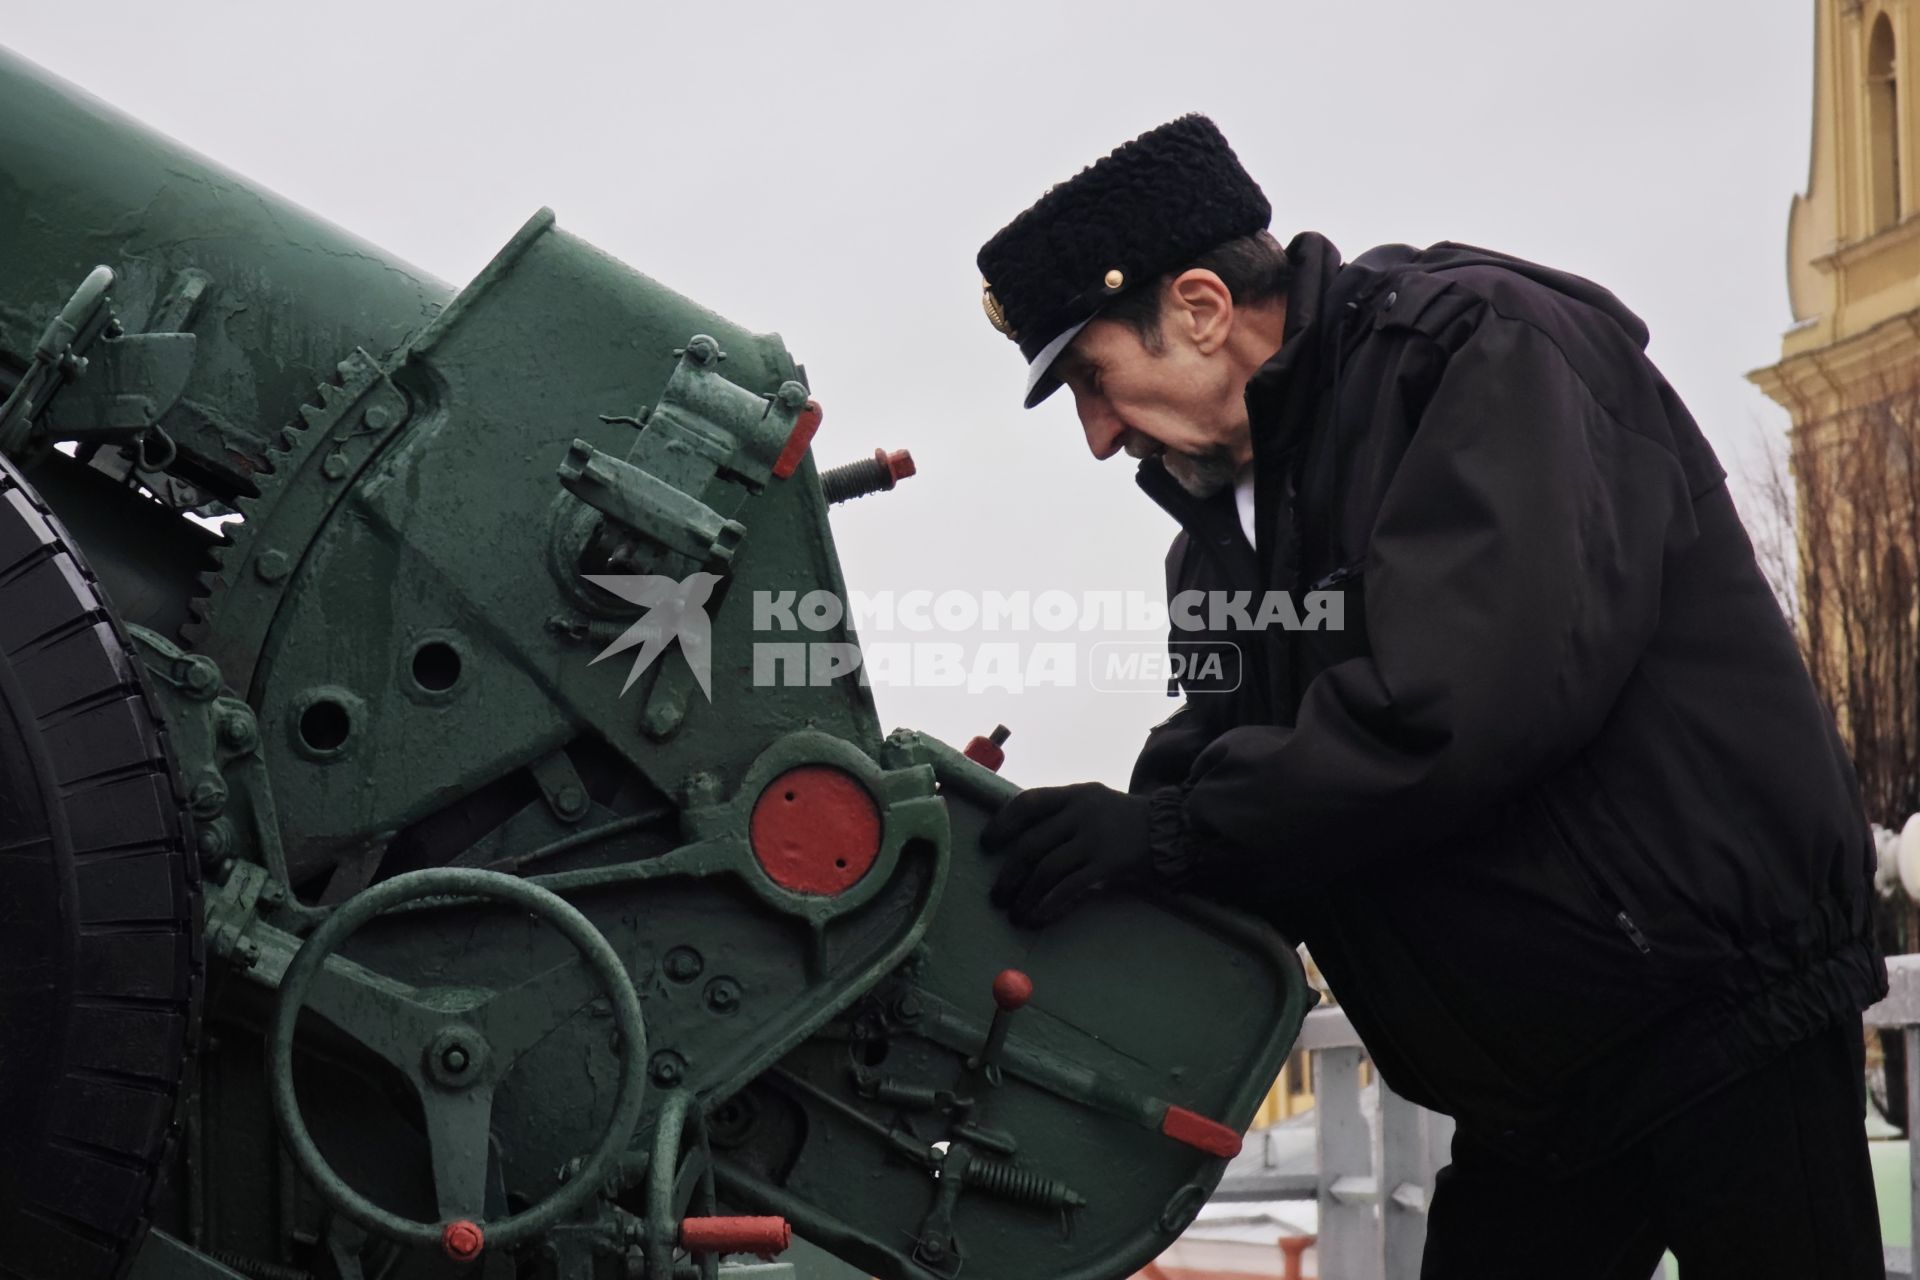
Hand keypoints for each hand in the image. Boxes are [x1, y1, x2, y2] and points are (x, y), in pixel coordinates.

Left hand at [980, 782, 1152, 926]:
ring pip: (1047, 869)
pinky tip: (1038, 917)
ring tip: (1016, 914)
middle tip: (997, 896)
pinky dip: (1049, 905)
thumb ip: (1061, 815)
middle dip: (1009, 874)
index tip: (987, 845)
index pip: (1028, 802)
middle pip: (1031, 843)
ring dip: (1025, 895)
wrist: (1173, 829)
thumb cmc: (1125, 820)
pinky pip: (1070, 887)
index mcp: (1074, 794)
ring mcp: (1096, 838)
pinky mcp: (1109, 863)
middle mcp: (1082, 812)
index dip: (1003, 824)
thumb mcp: (1093, 803)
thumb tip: (1018, 839)